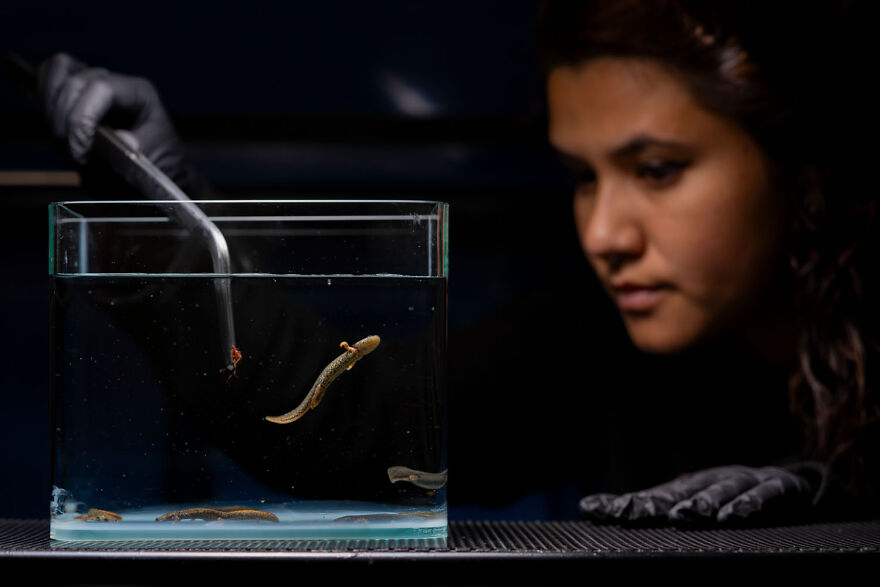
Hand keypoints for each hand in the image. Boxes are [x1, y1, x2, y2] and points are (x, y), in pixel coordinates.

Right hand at [38, 52, 187, 185]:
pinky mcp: (75, 93)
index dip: (82, 118)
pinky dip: (44, 98)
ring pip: (58, 71)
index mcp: (139, 93)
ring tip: (64, 141)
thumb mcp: (160, 159)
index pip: (101, 89)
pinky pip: (49, 76)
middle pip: (75, 82)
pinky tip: (56, 126)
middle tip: (74, 154)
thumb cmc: (159, 162)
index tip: (80, 152)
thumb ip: (144, 149)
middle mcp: (115, 82)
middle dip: (66, 121)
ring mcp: (93, 83)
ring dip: (52, 109)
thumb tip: (125, 140)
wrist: (152, 171)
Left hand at [580, 464, 822, 524]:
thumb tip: (594, 511)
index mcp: (688, 487)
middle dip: (655, 504)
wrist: (788, 485)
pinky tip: (736, 517)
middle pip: (679, 492)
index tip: (593, 511)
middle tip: (633, 515)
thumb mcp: (693, 504)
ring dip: (702, 503)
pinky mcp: (777, 487)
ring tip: (686, 516)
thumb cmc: (728, 499)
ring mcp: (743, 481)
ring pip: (720, 491)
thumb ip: (653, 511)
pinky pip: (764, 495)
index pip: (650, 497)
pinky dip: (750, 504)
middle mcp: (710, 481)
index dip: (624, 505)